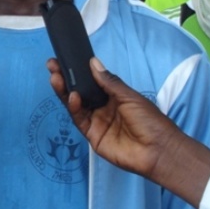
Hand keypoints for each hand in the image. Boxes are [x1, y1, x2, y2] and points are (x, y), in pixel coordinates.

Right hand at [48, 57, 209, 207]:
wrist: (157, 150)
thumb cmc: (149, 120)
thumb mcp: (130, 96)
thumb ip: (109, 81)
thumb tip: (93, 62)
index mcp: (113, 96)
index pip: (91, 81)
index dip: (78, 71)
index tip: (64, 59)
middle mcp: (102, 107)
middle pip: (79, 91)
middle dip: (66, 78)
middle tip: (52, 66)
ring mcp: (96, 121)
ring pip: (76, 104)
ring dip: (65, 91)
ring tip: (56, 77)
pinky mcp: (92, 135)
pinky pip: (79, 120)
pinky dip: (74, 108)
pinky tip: (72, 96)